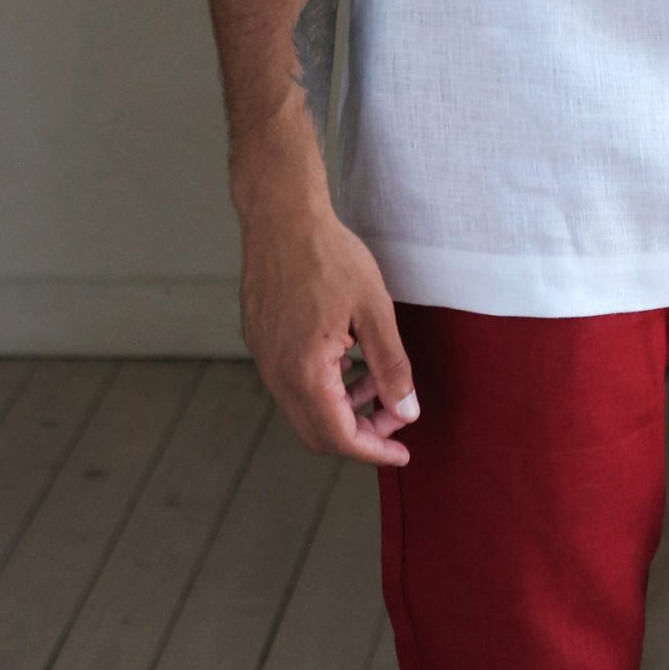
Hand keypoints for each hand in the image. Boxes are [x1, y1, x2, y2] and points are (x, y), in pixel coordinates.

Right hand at [237, 189, 420, 465]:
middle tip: (395, 415)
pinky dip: (324, 386)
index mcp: (305, 372)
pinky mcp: (262, 342)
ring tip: (378, 381)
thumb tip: (406, 412)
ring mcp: (265, 359)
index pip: (340, 437)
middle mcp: (277, 374)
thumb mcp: (374, 309)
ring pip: (305, 408)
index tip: (402, 452)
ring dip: (343, 407)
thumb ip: (391, 366)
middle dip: (360, 432)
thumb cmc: (329, 256)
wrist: (281, 217)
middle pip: (318, 432)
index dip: (375, 450)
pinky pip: (293, 383)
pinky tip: (350, 358)